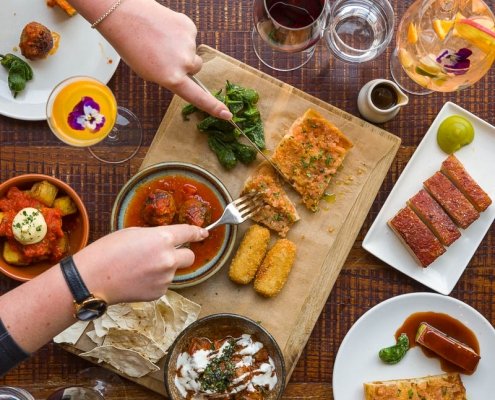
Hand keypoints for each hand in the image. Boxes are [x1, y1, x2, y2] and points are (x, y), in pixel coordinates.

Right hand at [73, 225, 208, 303]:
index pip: (188, 234)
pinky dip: (156, 281)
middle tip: (168, 254)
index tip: (203, 234)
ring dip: (165, 268)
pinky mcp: (159, 293)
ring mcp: (165, 278)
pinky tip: (138, 279)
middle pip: (190, 257)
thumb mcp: (134, 233)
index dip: (197, 233)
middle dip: (183, 254)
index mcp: (163, 239)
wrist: (93, 278)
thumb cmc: (108, 250)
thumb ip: (155, 236)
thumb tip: (165, 241)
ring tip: (140, 268)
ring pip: (174, 271)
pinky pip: (164, 284)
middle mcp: (169, 259)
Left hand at [93, 0, 231, 119]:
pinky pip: (189, 36)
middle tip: (166, 55)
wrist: (126, 17)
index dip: (213, 107)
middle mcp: (184, 63)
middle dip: (186, 64)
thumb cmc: (132, 47)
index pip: (198, 97)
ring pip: (192, 51)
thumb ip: (169, 78)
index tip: (227, 115)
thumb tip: (184, 75)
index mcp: (171, 78)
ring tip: (161, 39)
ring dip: (181, 48)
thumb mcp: (149, 73)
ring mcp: (189, 44)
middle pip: (196, 68)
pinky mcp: (189, 27)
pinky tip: (165, 29)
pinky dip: (180, 34)